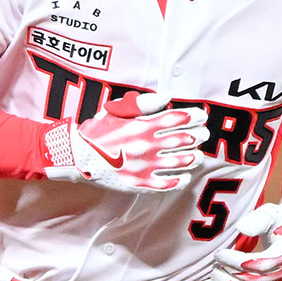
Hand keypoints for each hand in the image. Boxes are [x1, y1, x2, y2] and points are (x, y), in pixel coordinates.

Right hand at [42, 92, 208, 191]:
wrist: (77, 156)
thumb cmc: (98, 131)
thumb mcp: (118, 111)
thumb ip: (144, 103)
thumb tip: (167, 96)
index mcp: (142, 126)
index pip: (177, 119)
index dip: (194, 117)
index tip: (201, 117)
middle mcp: (146, 146)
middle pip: (183, 140)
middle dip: (198, 136)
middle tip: (204, 135)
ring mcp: (144, 167)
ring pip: (179, 162)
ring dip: (193, 157)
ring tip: (198, 155)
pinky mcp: (140, 184)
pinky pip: (167, 184)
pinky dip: (180, 179)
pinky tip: (185, 176)